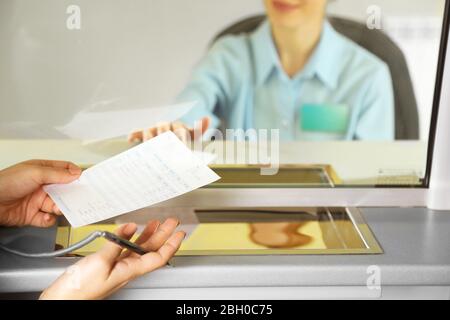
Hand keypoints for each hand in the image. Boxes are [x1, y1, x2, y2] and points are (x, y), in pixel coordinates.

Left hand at [0, 160, 81, 227]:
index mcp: (42, 171)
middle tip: (78, 197)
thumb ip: (58, 174)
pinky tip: (45, 216)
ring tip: (57, 208)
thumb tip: (76, 173)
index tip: (85, 180)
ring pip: (58, 205)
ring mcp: (38, 200)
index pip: (64, 170)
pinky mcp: (33, 215)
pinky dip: (48, 219)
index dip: (75, 174)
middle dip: (71, 194)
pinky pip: (47, 219)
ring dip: (60, 208)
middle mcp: (42, 185)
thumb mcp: (35, 173)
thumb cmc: (6, 182)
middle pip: (64, 190)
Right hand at [40, 219, 184, 299]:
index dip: (172, 245)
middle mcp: (128, 268)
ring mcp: (118, 266)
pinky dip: (131, 237)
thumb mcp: (100, 262)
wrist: (62, 299)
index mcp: (131, 270)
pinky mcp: (108, 264)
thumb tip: (130, 228)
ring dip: (150, 235)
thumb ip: (116, 244)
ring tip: (157, 223)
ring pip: (140, 249)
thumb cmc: (80, 289)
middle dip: (165, 235)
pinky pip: (125, 249)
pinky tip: (131, 230)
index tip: (180, 233)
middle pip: (152, 250)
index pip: (159, 257)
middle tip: (172, 222)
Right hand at [128, 117, 209, 142]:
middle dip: (165, 136)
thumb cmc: (182, 138)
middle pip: (164, 129)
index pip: (180, 130)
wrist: (171, 135)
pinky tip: (130, 140)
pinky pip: (138, 132)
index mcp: (178, 127)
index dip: (181, 138)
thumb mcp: (192, 135)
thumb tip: (208, 118)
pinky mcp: (144, 133)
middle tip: (165, 146)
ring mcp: (154, 129)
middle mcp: (166, 126)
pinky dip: (134, 134)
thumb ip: (199, 129)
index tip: (182, 147)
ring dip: (149, 136)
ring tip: (148, 143)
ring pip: (150, 131)